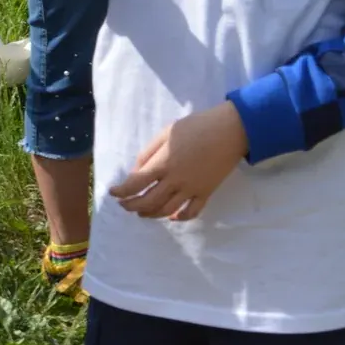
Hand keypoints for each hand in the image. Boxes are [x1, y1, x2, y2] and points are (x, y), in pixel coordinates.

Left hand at [110, 102, 247, 220]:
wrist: (230, 130)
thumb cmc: (196, 126)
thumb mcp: (166, 133)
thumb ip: (148, 153)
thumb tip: (136, 172)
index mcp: (163, 163)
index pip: (136, 183)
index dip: (121, 191)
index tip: (113, 192)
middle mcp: (175, 180)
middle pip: (148, 201)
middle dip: (132, 206)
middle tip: (124, 205)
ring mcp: (192, 189)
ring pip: (167, 211)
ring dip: (151, 214)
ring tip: (142, 212)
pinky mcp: (206, 192)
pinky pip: (192, 212)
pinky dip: (180, 217)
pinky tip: (172, 216)